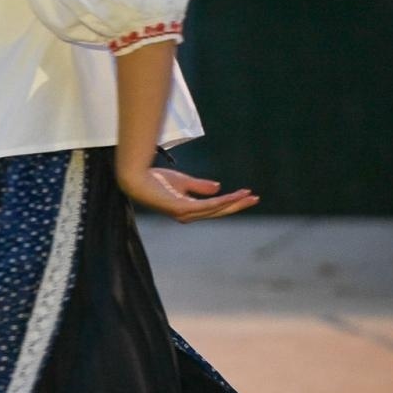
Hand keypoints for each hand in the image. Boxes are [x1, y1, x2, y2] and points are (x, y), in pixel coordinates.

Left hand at [116, 166, 258, 222]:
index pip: (215, 208)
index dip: (231, 202)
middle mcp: (188, 215)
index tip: (247, 194)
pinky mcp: (181, 208)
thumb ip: (199, 186)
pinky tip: (233, 196)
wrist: (136, 178)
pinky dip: (221, 201)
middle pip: (219, 211)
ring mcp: (184, 213)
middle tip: (255, 198)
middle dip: (238, 205)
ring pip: (216, 209)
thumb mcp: (181, 181)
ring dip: (233, 202)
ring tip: (249, 195)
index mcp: (188, 210)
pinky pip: (206, 206)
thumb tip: (219, 188)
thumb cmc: (154, 179)